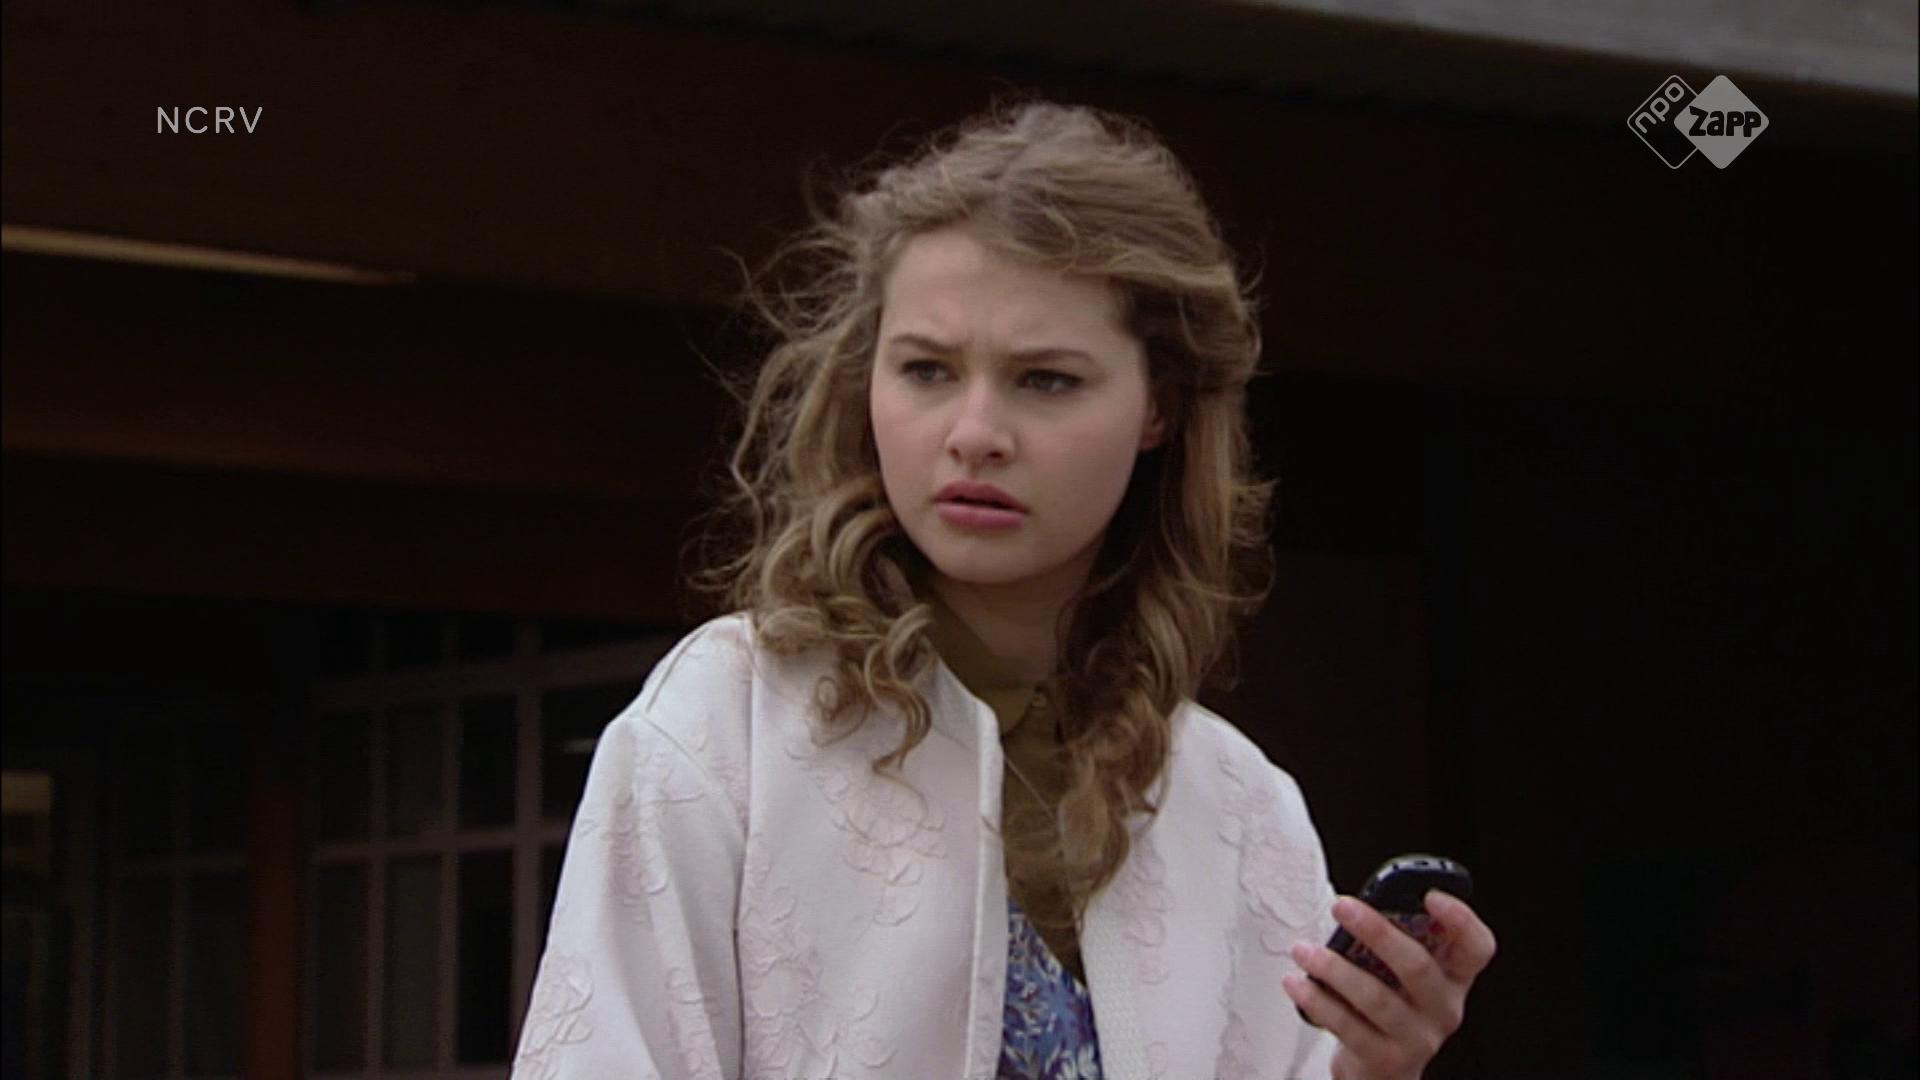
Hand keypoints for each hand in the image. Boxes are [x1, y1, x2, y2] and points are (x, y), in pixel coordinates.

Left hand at [1282, 890, 1496, 1079]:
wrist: (1380, 1071)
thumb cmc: (1387, 1005)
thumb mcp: (1400, 974)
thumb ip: (1393, 943)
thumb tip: (1357, 908)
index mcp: (1454, 977)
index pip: (1477, 948)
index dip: (1461, 920)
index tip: (1430, 895)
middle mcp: (1443, 1008)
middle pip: (1418, 966)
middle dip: (1377, 931)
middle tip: (1341, 906)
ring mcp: (1418, 1038)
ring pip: (1376, 998)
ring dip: (1334, 969)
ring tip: (1303, 950)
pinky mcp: (1387, 1059)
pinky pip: (1348, 1027)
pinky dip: (1318, 1001)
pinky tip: (1297, 983)